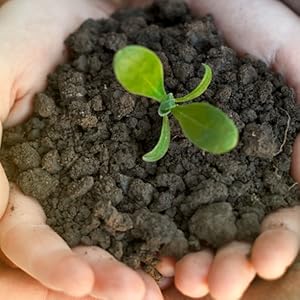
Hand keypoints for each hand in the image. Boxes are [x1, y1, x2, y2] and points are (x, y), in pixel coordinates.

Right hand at [0, 0, 163, 298]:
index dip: (48, 263)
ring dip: (137, 259)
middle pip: (76, 246)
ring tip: (168, 282)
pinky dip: (165, 222)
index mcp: (21, 175)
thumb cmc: (24, 33)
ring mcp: (101, 171)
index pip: (25, 236)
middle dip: (102, 276)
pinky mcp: (135, 153)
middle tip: (139, 296)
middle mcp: (63, 183)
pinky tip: (187, 241)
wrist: (74, 9)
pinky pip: (151, 195)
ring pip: (116, 230)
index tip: (81, 285)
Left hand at [164, 0, 299, 298]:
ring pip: (187, 223)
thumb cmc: (221, 9)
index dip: (277, 237)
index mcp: (254, 143)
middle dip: (229, 260)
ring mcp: (174, 159)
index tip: (266, 261)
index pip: (275, 206)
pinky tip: (149, 255)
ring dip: (189, 257)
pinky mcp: (134, 152)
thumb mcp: (275, 41)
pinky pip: (143, 201)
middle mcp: (216, 159)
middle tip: (218, 286)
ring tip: (184, 282)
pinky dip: (149, 232)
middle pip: (229, 225)